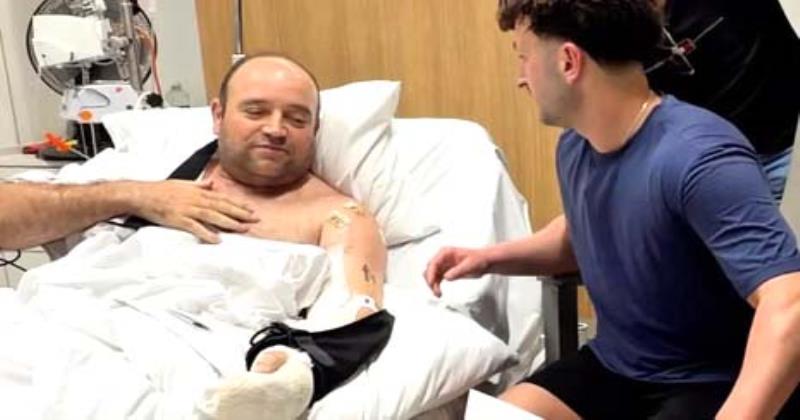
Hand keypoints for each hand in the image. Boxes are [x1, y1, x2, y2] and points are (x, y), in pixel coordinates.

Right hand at [129, 179, 259, 242]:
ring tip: (242, 228)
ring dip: (229, 222)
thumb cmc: (161, 190)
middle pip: (222, 207)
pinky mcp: (178, 219)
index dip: (238, 205)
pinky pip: (195, 227)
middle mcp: (196, 199)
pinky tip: (217, 239)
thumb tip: (212, 184)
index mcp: (198, 192)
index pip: (223, 199)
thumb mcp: (183, 183)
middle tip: (255, 220)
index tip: (251, 210)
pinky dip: (206, 233)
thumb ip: (199, 185)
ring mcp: (187, 209)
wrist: (141, 195)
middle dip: (240, 214)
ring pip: (213, 216)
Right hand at [424, 247, 489, 296]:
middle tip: (435, 290)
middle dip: (430, 281)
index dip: (430, 273)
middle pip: (429, 269)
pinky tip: (439, 292)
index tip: (431, 283)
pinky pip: (437, 279)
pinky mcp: (446, 271)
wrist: (485, 262)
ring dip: (433, 285)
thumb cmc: (479, 259)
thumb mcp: (469, 265)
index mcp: (446, 252)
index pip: (433, 263)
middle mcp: (443, 258)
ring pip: (432, 276)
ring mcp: (444, 265)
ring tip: (438, 294)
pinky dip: (436, 286)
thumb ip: (457, 271)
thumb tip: (446, 277)